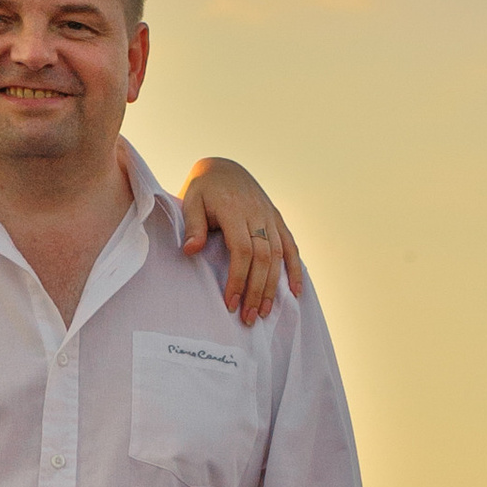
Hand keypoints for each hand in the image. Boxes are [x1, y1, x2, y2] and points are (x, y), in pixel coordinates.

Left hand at [179, 160, 302, 324]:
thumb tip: (191, 250)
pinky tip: (296, 292)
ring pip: (278, 255)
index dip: (239, 278)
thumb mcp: (191, 200)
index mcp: (235, 210)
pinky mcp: (277, 219)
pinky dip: (295, 269)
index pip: (242, 250)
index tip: (230, 303)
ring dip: (273, 286)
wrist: (223, 168)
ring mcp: (270, 216)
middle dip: (256, 290)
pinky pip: (291, 246)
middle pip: (263, 257)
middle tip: (248, 317)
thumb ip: (193, 225)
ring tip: (264, 312)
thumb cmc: (203, 189)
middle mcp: (258, 213)